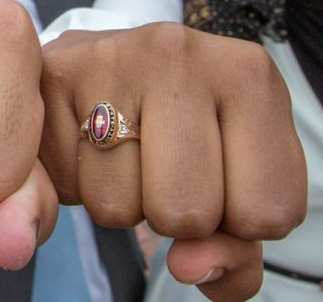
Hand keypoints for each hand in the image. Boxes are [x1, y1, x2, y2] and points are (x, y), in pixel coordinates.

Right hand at [38, 24, 306, 300]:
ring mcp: (112, 59)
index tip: (218, 177)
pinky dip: (73, 185)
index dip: (239, 222)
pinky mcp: (54, 74)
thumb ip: (235, 251)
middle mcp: (181, 54)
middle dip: (172, 217)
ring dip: (118, 203)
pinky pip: (65, 188)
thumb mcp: (234, 183)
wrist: (106, 61)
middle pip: (187, 213)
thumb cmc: (184, 131)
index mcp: (250, 76)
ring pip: (118, 209)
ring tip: (121, 152)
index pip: (268, 211)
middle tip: (161, 167)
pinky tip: (85, 144)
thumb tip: (188, 268)